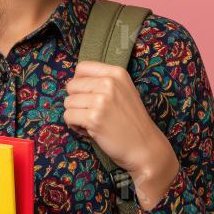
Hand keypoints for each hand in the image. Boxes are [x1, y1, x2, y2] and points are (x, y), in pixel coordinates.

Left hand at [63, 60, 176, 180]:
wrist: (145, 146)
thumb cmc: (131, 121)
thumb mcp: (124, 91)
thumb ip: (102, 82)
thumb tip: (73, 82)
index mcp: (117, 73)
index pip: (82, 68)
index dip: (79, 83)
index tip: (87, 95)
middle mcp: (109, 83)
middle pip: (72, 86)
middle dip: (76, 101)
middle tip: (91, 112)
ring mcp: (101, 100)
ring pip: (68, 102)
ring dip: (75, 115)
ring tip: (92, 122)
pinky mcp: (93, 118)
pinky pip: (68, 117)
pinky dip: (74, 126)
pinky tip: (89, 130)